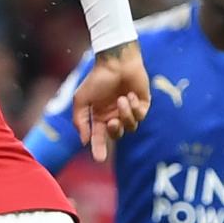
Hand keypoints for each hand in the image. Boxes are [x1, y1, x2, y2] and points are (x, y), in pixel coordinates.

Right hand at [71, 41, 149, 161]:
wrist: (117, 62)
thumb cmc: (97, 78)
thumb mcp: (81, 99)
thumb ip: (80, 121)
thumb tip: (85, 141)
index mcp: (99, 116)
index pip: (99, 137)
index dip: (99, 149)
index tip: (99, 159)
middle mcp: (114, 115)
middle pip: (117, 134)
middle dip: (115, 131)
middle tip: (112, 122)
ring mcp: (129, 110)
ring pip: (131, 126)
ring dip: (126, 114)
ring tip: (122, 99)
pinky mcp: (143, 104)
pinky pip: (141, 115)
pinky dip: (135, 107)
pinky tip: (131, 95)